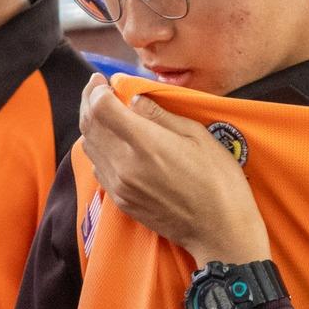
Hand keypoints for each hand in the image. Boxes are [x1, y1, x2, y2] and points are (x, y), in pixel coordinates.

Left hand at [80, 75, 270, 262]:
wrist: (219, 230)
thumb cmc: (218, 180)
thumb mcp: (198, 136)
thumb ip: (161, 115)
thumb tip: (133, 100)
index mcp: (145, 144)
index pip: (102, 108)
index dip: (97, 89)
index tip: (102, 79)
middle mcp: (124, 164)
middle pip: (90, 125)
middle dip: (88, 101)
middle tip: (95, 87)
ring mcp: (119, 186)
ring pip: (89, 146)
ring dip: (90, 124)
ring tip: (99, 110)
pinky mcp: (121, 201)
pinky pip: (98, 168)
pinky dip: (97, 148)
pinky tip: (109, 141)